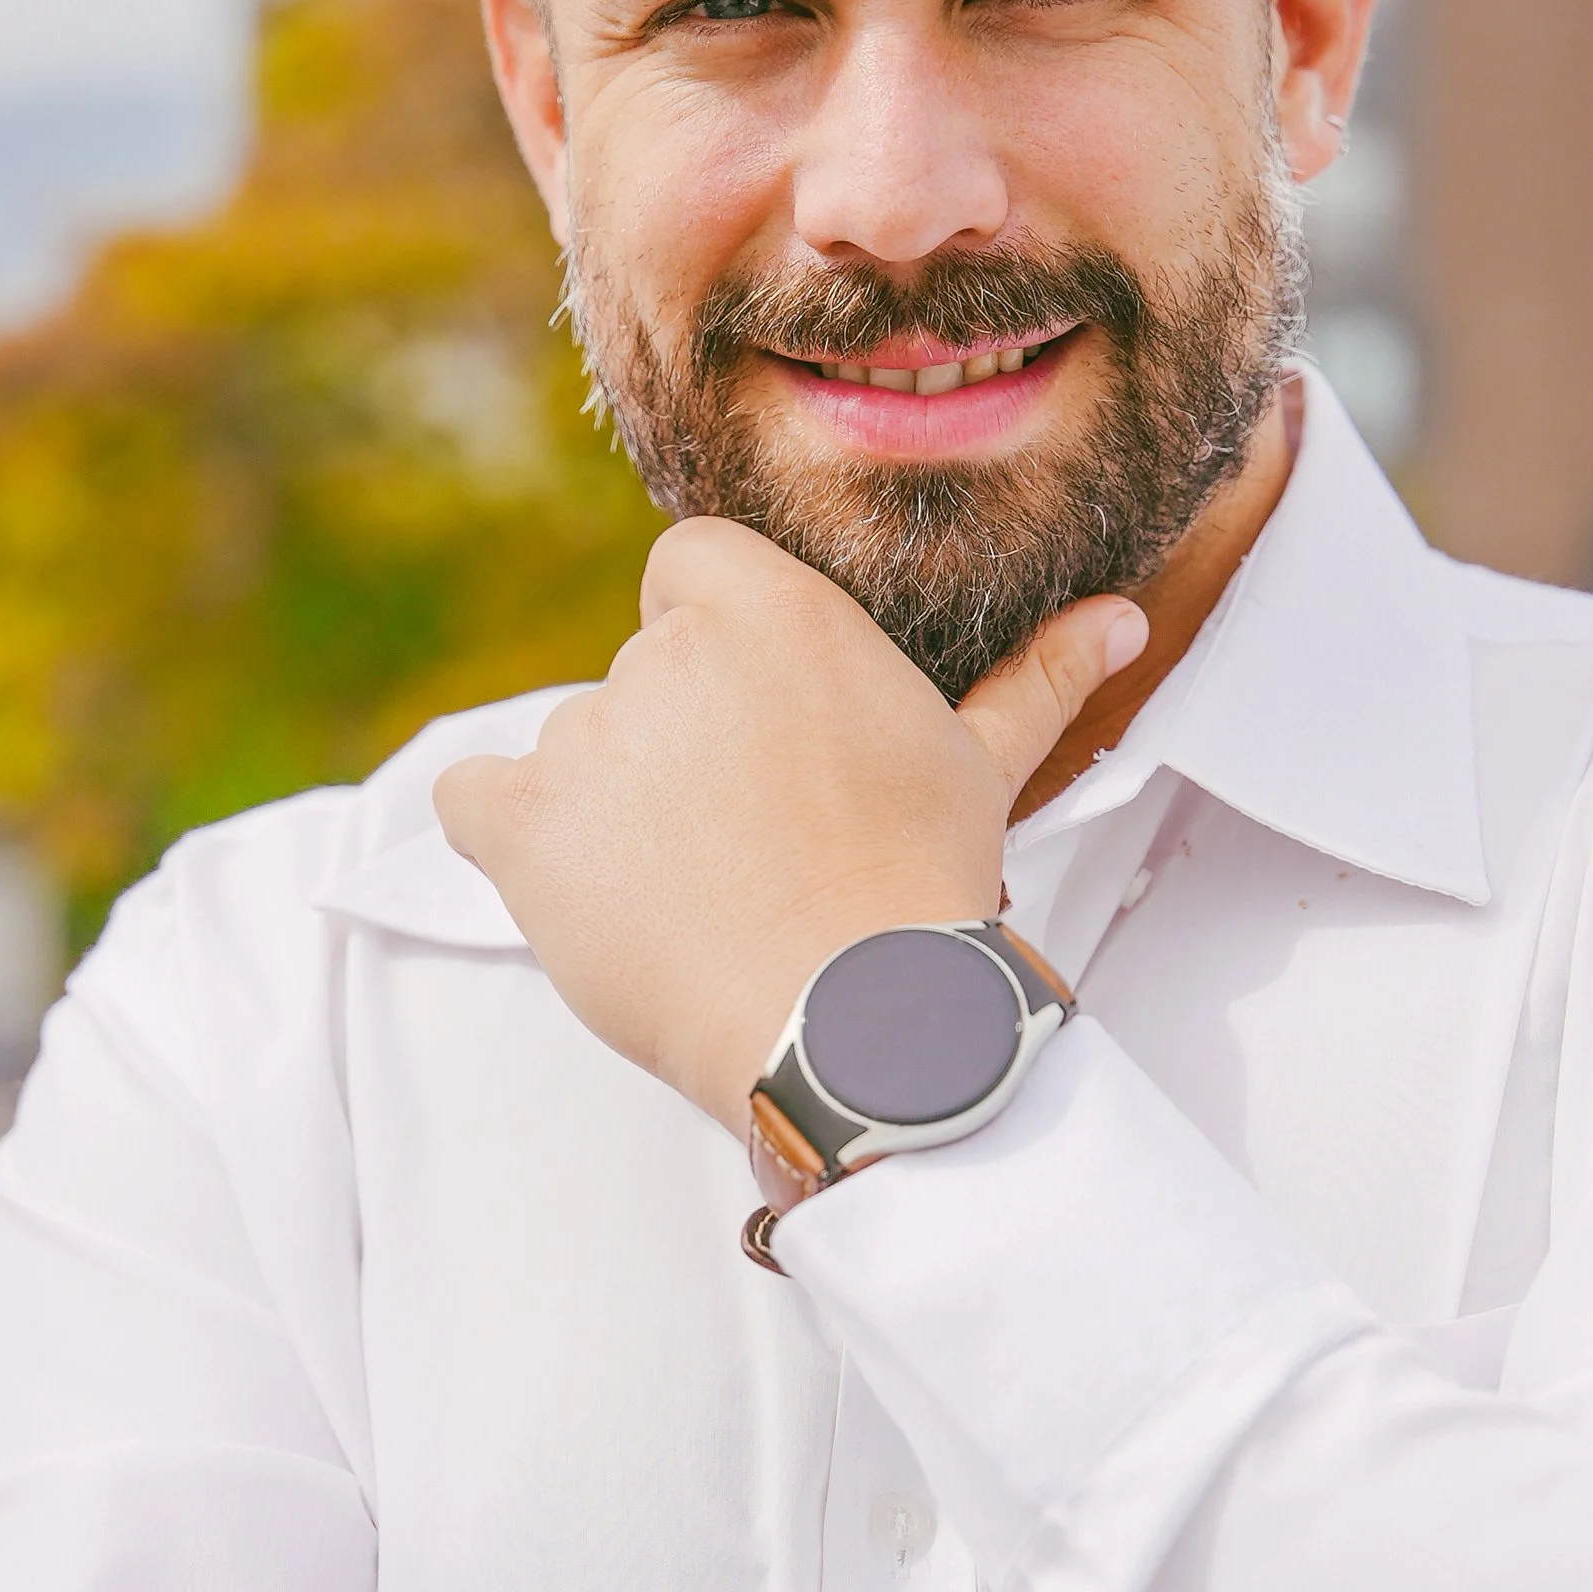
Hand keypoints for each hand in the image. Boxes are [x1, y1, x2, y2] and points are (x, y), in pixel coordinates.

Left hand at [434, 520, 1146, 1133]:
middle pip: (641, 673)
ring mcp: (587, 741)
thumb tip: (1122, 618)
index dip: (717, 644)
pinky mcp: (524, 828)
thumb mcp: (982, 769)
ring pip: (576, 749)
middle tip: (752, 839)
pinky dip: (502, 831)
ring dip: (615, 807)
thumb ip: (1034, 678)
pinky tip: (571, 878)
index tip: (759, 727)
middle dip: (682, 745)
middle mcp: (668, 656)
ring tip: (698, 895)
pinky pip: (470, 795)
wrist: (853, 1023)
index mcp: (772, 614)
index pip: (688, 569)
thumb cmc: (921, 894)